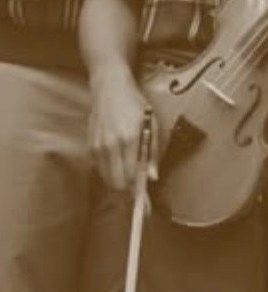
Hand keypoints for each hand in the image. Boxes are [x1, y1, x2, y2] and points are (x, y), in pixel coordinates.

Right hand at [88, 67, 155, 191]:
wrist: (110, 89)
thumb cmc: (135, 105)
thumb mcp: (152, 125)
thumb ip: (152, 153)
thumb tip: (152, 176)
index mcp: (129, 139)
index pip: (132, 176)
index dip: (139, 191)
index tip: (145, 203)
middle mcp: (111, 145)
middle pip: (117, 183)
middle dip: (128, 190)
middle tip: (139, 189)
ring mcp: (98, 146)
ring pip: (107, 178)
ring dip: (119, 182)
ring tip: (131, 174)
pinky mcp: (90, 146)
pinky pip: (101, 169)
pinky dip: (111, 171)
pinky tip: (120, 162)